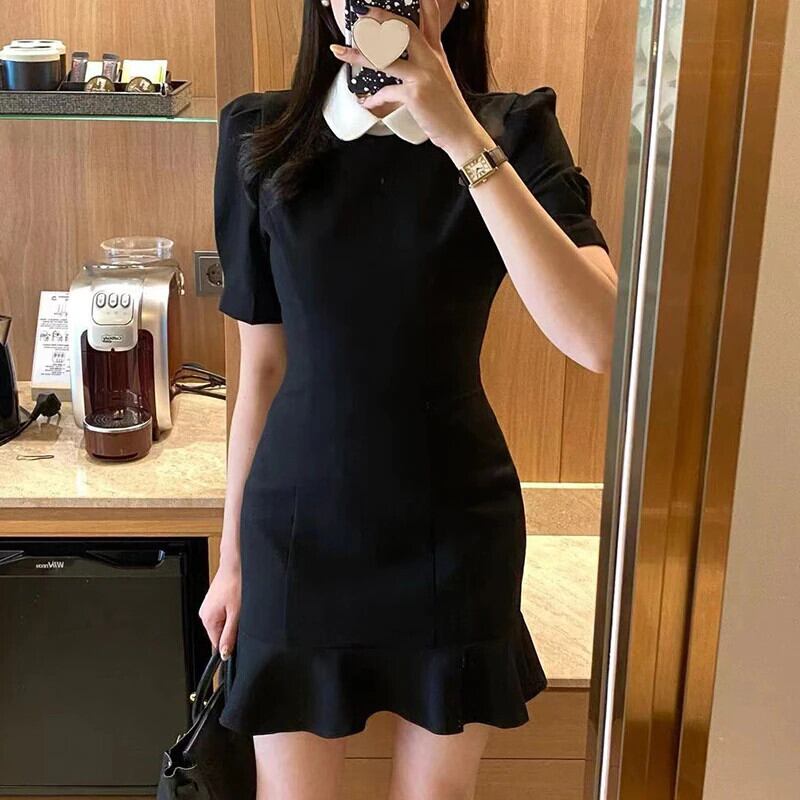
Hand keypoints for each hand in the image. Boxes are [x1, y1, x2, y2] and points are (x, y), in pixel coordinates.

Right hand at [198, 557, 240, 659]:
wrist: (235, 563)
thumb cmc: (236, 583)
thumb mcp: (237, 613)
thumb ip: (230, 635)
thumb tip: (224, 653)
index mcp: (207, 619)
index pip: (216, 644)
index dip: (229, 644)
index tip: (239, 637)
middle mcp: (204, 614)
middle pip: (219, 633)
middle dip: (232, 629)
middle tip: (241, 615)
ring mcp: (208, 607)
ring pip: (222, 623)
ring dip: (232, 619)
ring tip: (238, 605)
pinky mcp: (214, 601)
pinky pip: (223, 614)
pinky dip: (231, 611)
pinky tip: (236, 601)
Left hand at [330, 0, 495, 165]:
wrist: (460, 132)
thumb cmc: (447, 109)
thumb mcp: (440, 79)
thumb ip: (423, 64)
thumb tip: (399, 61)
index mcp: (437, 54)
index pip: (431, 17)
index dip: (423, 0)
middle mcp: (431, 59)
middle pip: (404, 29)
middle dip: (381, 19)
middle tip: (363, 15)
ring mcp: (423, 76)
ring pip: (386, 58)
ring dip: (360, 54)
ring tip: (341, 51)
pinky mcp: (415, 94)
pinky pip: (386, 92)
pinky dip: (374, 98)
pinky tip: (366, 102)